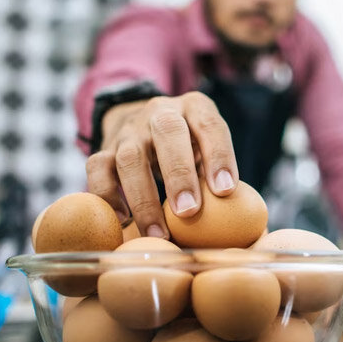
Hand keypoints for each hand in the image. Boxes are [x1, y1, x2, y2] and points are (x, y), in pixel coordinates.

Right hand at [85, 92, 238, 237]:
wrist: (143, 120)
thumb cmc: (189, 145)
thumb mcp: (208, 145)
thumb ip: (218, 173)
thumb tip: (245, 224)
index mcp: (195, 107)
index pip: (209, 124)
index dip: (218, 155)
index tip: (225, 190)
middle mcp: (160, 112)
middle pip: (168, 132)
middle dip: (179, 174)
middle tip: (189, 212)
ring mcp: (130, 130)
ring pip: (130, 157)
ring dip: (144, 198)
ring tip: (158, 234)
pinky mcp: (105, 148)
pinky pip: (97, 168)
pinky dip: (107, 196)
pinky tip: (123, 220)